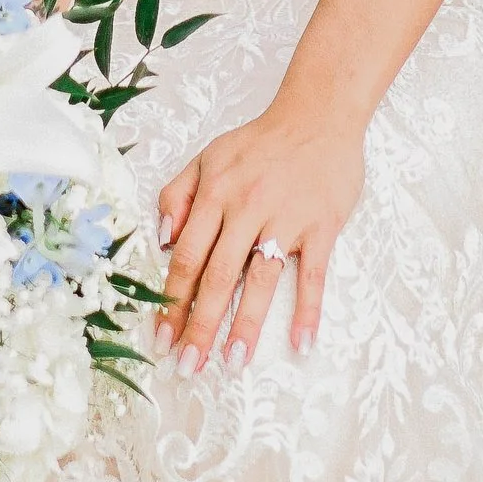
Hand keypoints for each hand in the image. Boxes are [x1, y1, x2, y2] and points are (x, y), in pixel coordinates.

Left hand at [156, 103, 363, 367]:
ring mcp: (286, 219)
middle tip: (188, 367)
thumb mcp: (208, 157)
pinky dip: (307, 309)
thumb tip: (161, 241)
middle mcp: (247, 208)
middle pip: (217, 277)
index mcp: (216, 195)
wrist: (319, 114)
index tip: (161, 339)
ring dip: (246, 324)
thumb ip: (178, 195)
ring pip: (260, 279)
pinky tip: (301, 342)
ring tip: (233, 362)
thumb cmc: (261, 141)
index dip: (171, 302)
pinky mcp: (321, 226)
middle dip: (199, 326)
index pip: (187, 258)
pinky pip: (313, 274)